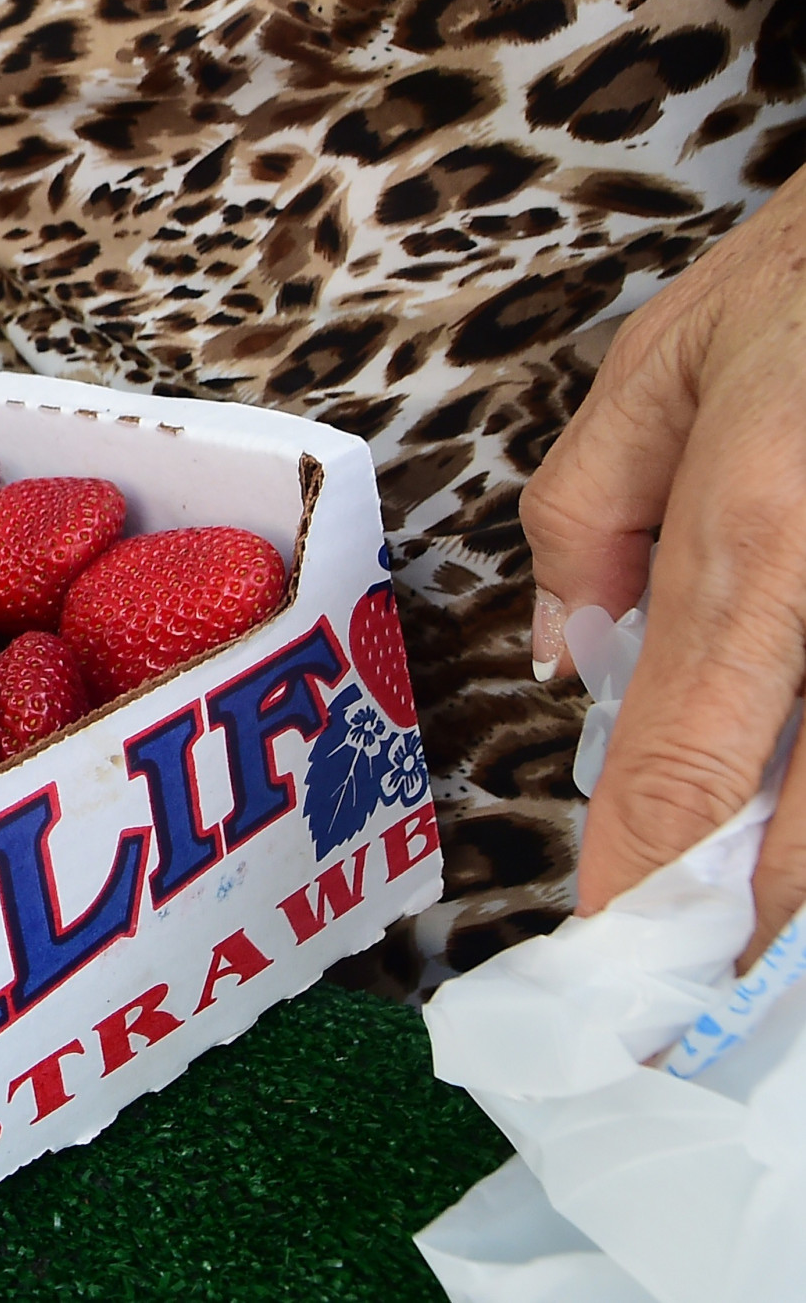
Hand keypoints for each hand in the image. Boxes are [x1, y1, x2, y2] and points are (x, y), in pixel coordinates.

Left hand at [522, 177, 805, 964]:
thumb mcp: (672, 357)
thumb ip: (593, 510)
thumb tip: (574, 646)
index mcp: (766, 541)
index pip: (689, 766)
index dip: (643, 884)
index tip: (603, 965)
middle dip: (745, 933)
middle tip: (682, 1000)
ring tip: (742, 934)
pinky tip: (790, 835)